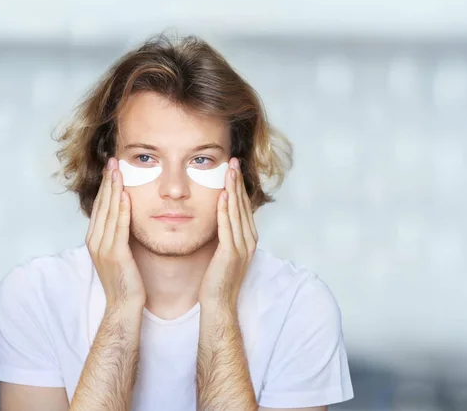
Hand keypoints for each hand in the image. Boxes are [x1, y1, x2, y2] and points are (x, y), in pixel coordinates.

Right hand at [85, 156, 145, 309]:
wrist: (124, 306)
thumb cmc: (125, 280)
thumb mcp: (119, 253)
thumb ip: (118, 234)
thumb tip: (125, 216)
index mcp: (95, 239)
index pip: (100, 206)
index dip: (105, 185)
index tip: (111, 168)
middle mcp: (95, 240)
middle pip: (101, 204)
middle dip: (107, 181)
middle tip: (112, 160)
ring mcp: (103, 247)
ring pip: (108, 211)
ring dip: (113, 189)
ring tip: (117, 169)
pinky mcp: (115, 254)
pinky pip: (118, 227)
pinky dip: (121, 210)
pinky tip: (124, 195)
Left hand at [198, 157, 257, 311]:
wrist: (219, 305)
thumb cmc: (218, 280)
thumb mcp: (224, 252)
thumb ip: (226, 235)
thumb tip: (220, 218)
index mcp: (248, 239)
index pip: (244, 207)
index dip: (238, 187)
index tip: (232, 169)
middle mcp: (248, 241)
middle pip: (243, 205)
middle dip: (237, 182)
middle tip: (233, 161)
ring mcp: (241, 248)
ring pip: (237, 212)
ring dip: (233, 190)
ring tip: (229, 171)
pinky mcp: (231, 254)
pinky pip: (228, 227)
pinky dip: (226, 210)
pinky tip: (223, 195)